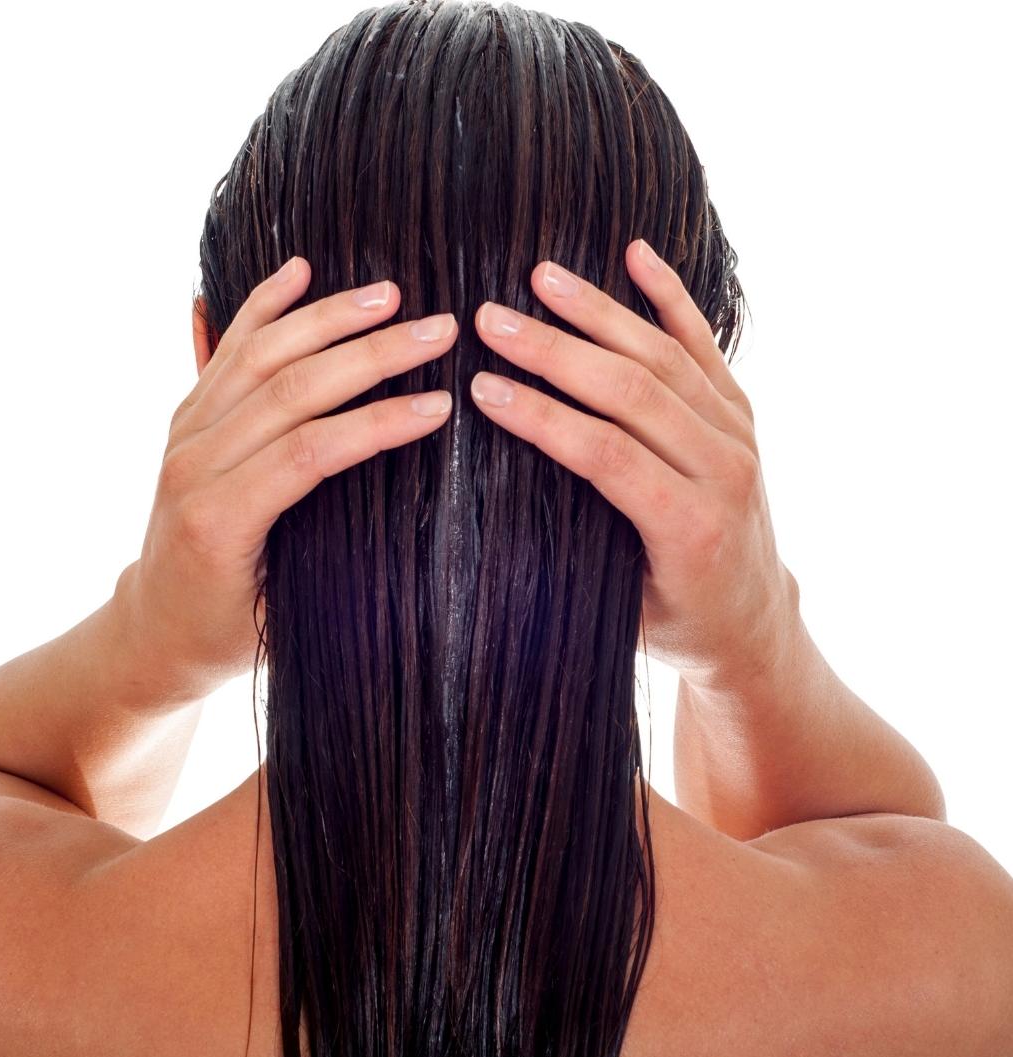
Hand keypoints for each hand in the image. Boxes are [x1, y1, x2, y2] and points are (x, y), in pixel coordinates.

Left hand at [115, 257, 457, 703]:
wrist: (153, 627)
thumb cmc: (226, 633)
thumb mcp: (282, 617)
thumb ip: (325, 561)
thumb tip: (407, 523)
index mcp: (220, 519)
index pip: (311, 451)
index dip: (379, 423)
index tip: (440, 405)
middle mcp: (195, 466)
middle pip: (290, 390)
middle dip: (371, 356)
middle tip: (437, 331)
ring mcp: (186, 435)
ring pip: (260, 357)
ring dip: (328, 319)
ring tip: (389, 295)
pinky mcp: (187, 420)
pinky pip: (227, 352)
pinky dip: (261, 307)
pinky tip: (298, 272)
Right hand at [469, 239, 799, 689]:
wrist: (754, 622)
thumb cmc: (676, 621)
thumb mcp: (621, 605)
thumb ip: (580, 549)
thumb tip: (500, 497)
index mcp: (690, 526)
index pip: (605, 453)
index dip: (542, 417)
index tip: (483, 387)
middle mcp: (724, 470)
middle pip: (633, 391)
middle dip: (555, 351)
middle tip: (492, 320)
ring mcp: (738, 435)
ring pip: (664, 357)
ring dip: (599, 312)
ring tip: (541, 276)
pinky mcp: (741, 415)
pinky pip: (704, 346)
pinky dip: (672, 297)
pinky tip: (637, 255)